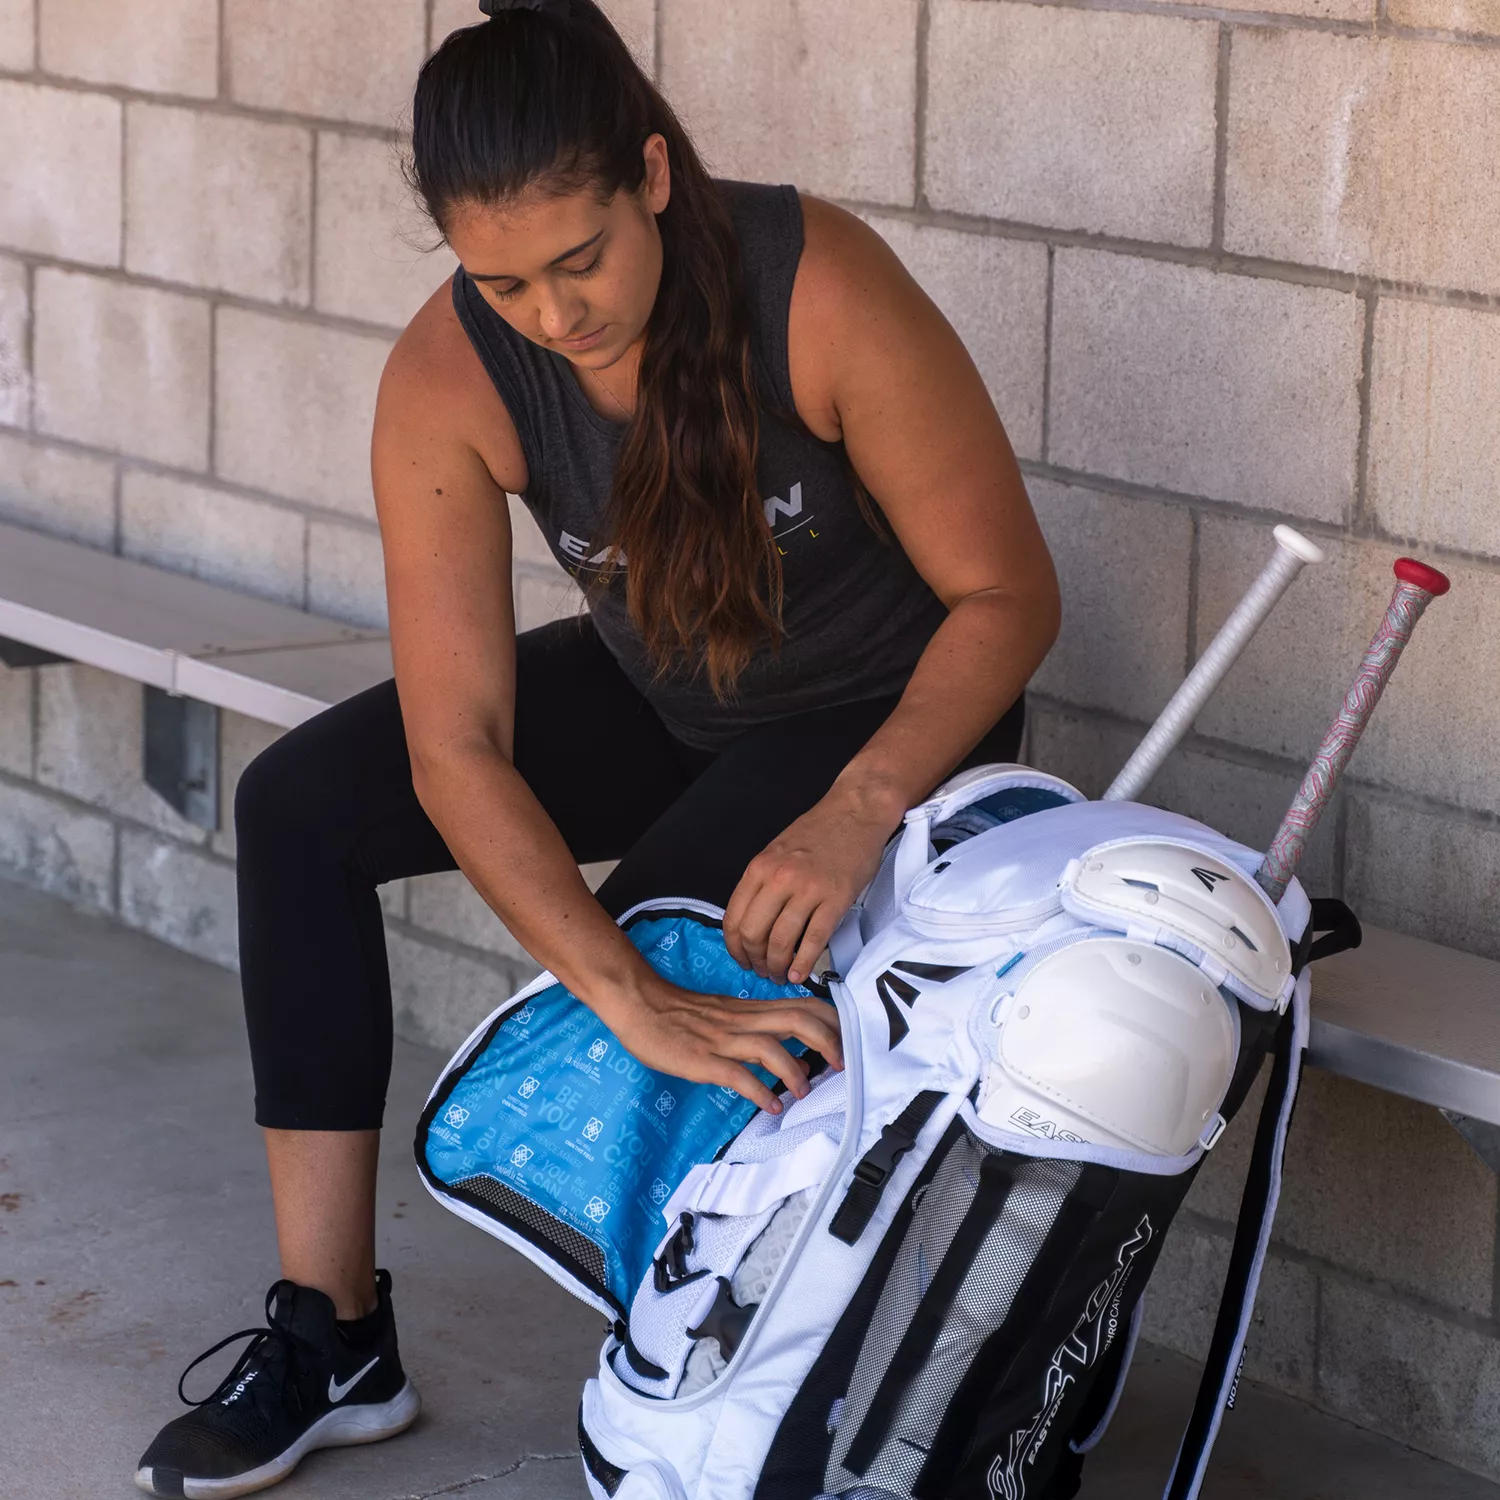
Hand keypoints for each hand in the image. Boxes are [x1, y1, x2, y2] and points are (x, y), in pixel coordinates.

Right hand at [605, 975, 844, 1113]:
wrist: (639, 1004)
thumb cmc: (680, 1013)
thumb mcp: (726, 1016)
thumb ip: (757, 1030)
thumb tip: (794, 1055)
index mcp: (750, 1010)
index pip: (802, 1006)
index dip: (832, 1022)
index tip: (851, 1041)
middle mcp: (743, 1021)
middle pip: (797, 1020)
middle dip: (828, 1042)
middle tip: (843, 1066)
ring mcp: (722, 1040)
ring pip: (770, 1047)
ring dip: (794, 1071)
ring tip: (806, 1092)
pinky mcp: (702, 1059)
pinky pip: (736, 1074)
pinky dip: (758, 1092)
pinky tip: (771, 1106)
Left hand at [724, 785, 898, 985]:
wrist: (855, 812)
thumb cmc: (818, 832)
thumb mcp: (776, 852)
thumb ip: (762, 884)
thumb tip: (752, 924)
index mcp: (759, 868)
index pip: (735, 919)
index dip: (735, 948)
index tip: (742, 960)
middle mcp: (779, 879)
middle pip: (753, 935)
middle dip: (755, 961)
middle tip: (763, 971)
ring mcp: (808, 890)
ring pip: (781, 942)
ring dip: (777, 967)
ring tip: (781, 975)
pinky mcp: (835, 899)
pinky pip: (814, 940)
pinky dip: (803, 964)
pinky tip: (799, 974)